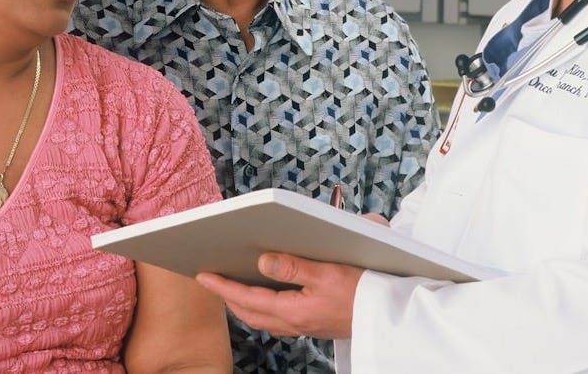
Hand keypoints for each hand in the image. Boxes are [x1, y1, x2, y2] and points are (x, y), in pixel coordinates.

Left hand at [196, 253, 362, 339]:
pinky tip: (265, 295)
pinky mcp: (311, 322)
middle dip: (227, 297)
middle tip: (211, 281)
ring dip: (243, 303)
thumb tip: (262, 262)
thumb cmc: (362, 293)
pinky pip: (276, 317)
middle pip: (249, 313)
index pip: (247, 299)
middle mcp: (294, 322)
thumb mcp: (327, 273)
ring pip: (261, 317)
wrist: (385, 316)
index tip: (202, 276)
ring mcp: (302, 325)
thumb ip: (293, 267)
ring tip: (231, 287)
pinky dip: (262, 306)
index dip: (222, 287)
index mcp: (293, 310)